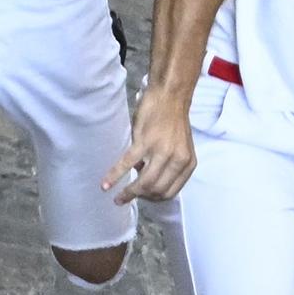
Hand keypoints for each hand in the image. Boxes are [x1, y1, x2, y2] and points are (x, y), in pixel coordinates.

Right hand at [103, 83, 194, 204]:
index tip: (143, 198)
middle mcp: (177, 159)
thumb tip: (144, 177)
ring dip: (129, 193)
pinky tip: (106, 184)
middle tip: (127, 198)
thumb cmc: (172, 120)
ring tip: (118, 198)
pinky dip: (114, 176)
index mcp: (187, 162)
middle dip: (140, 197)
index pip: (170, 192)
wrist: (170, 95)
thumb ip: (167, 165)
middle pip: (156, 191)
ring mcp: (161, 151)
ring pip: (144, 183)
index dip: (155, 199)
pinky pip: (127, 164)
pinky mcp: (144, 141)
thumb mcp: (178, 147)